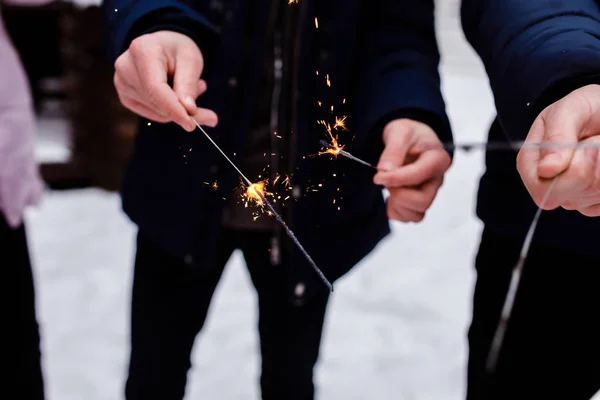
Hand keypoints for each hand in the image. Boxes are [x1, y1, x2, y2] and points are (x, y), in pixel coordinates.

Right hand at [113, 31, 217, 131]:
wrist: (162, 46)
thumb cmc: (178, 50)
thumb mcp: (190, 60)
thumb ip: (188, 85)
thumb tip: (189, 112)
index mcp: (142, 50)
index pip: (155, 89)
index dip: (173, 109)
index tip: (191, 125)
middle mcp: (125, 67)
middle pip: (157, 103)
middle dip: (183, 109)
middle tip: (202, 90)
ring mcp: (121, 83)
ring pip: (157, 111)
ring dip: (178, 107)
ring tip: (184, 85)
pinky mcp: (125, 97)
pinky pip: (152, 114)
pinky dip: (168, 110)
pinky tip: (173, 93)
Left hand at [373, 119, 450, 221]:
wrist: (411, 139)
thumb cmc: (409, 134)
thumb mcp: (400, 132)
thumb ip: (393, 150)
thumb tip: (386, 170)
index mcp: (437, 159)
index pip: (419, 176)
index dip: (396, 179)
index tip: (378, 176)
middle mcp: (437, 180)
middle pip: (422, 201)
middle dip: (398, 194)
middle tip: (385, 181)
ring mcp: (430, 193)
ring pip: (417, 214)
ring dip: (397, 205)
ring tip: (389, 188)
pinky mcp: (420, 202)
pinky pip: (410, 217)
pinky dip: (397, 212)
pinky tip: (390, 197)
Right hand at [517, 84, 599, 215]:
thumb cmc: (588, 108)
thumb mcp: (571, 109)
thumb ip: (557, 135)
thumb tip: (546, 169)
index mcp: (533, 161)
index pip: (541, 189)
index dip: (566, 174)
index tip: (586, 147)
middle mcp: (550, 182)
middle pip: (568, 196)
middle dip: (590, 166)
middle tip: (596, 142)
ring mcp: (574, 194)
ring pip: (591, 195)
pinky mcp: (594, 200)